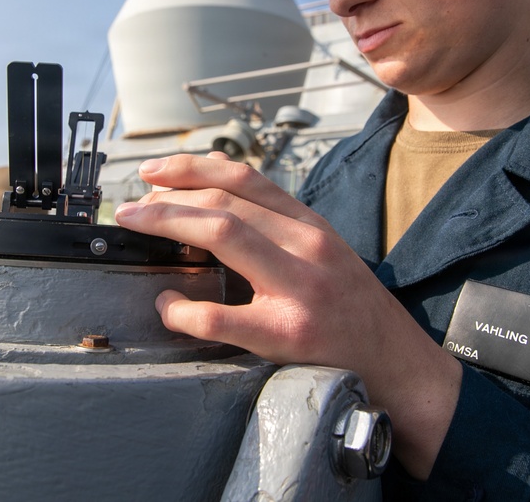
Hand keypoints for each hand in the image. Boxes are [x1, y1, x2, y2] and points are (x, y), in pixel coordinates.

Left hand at [113, 153, 462, 478]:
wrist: (396, 363)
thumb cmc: (352, 308)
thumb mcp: (323, 252)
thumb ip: (278, 227)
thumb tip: (214, 201)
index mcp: (310, 226)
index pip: (244, 178)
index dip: (191, 167)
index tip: (154, 171)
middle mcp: (307, 247)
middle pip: (226, 202)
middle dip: (167, 198)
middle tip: (132, 206)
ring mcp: (299, 289)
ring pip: (224, 237)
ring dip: (168, 225)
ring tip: (138, 227)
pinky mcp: (289, 335)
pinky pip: (221, 317)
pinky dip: (183, 309)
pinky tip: (167, 307)